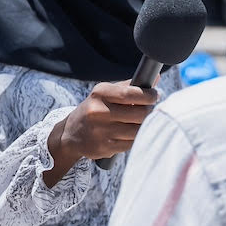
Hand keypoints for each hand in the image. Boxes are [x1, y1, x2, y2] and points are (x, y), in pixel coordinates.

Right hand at [43, 80, 157, 185]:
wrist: (70, 134)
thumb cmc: (94, 110)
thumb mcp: (104, 94)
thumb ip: (128, 86)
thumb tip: (154, 78)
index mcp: (100, 94)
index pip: (131, 94)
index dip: (149, 96)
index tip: (155, 96)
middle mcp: (99, 112)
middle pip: (139, 113)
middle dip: (150, 111)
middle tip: (151, 109)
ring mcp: (101, 131)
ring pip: (137, 130)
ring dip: (145, 126)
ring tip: (143, 121)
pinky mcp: (105, 147)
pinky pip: (131, 143)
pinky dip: (136, 138)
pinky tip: (132, 133)